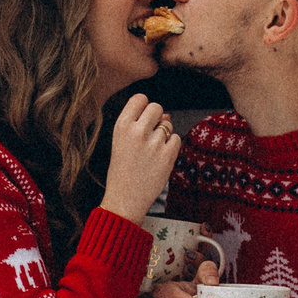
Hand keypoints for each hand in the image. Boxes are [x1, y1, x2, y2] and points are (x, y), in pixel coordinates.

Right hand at [98, 95, 180, 220]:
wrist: (125, 199)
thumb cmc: (122, 171)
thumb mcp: (122, 143)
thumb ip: (140, 125)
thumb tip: (166, 114)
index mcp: (121, 126)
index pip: (140, 98)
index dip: (144, 107)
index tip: (143, 119)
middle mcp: (137, 131)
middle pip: (157, 107)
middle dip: (157, 118)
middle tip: (150, 136)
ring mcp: (153, 143)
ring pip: (168, 124)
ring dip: (164, 135)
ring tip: (151, 152)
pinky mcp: (167, 155)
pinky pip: (176, 139)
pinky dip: (171, 147)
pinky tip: (160, 158)